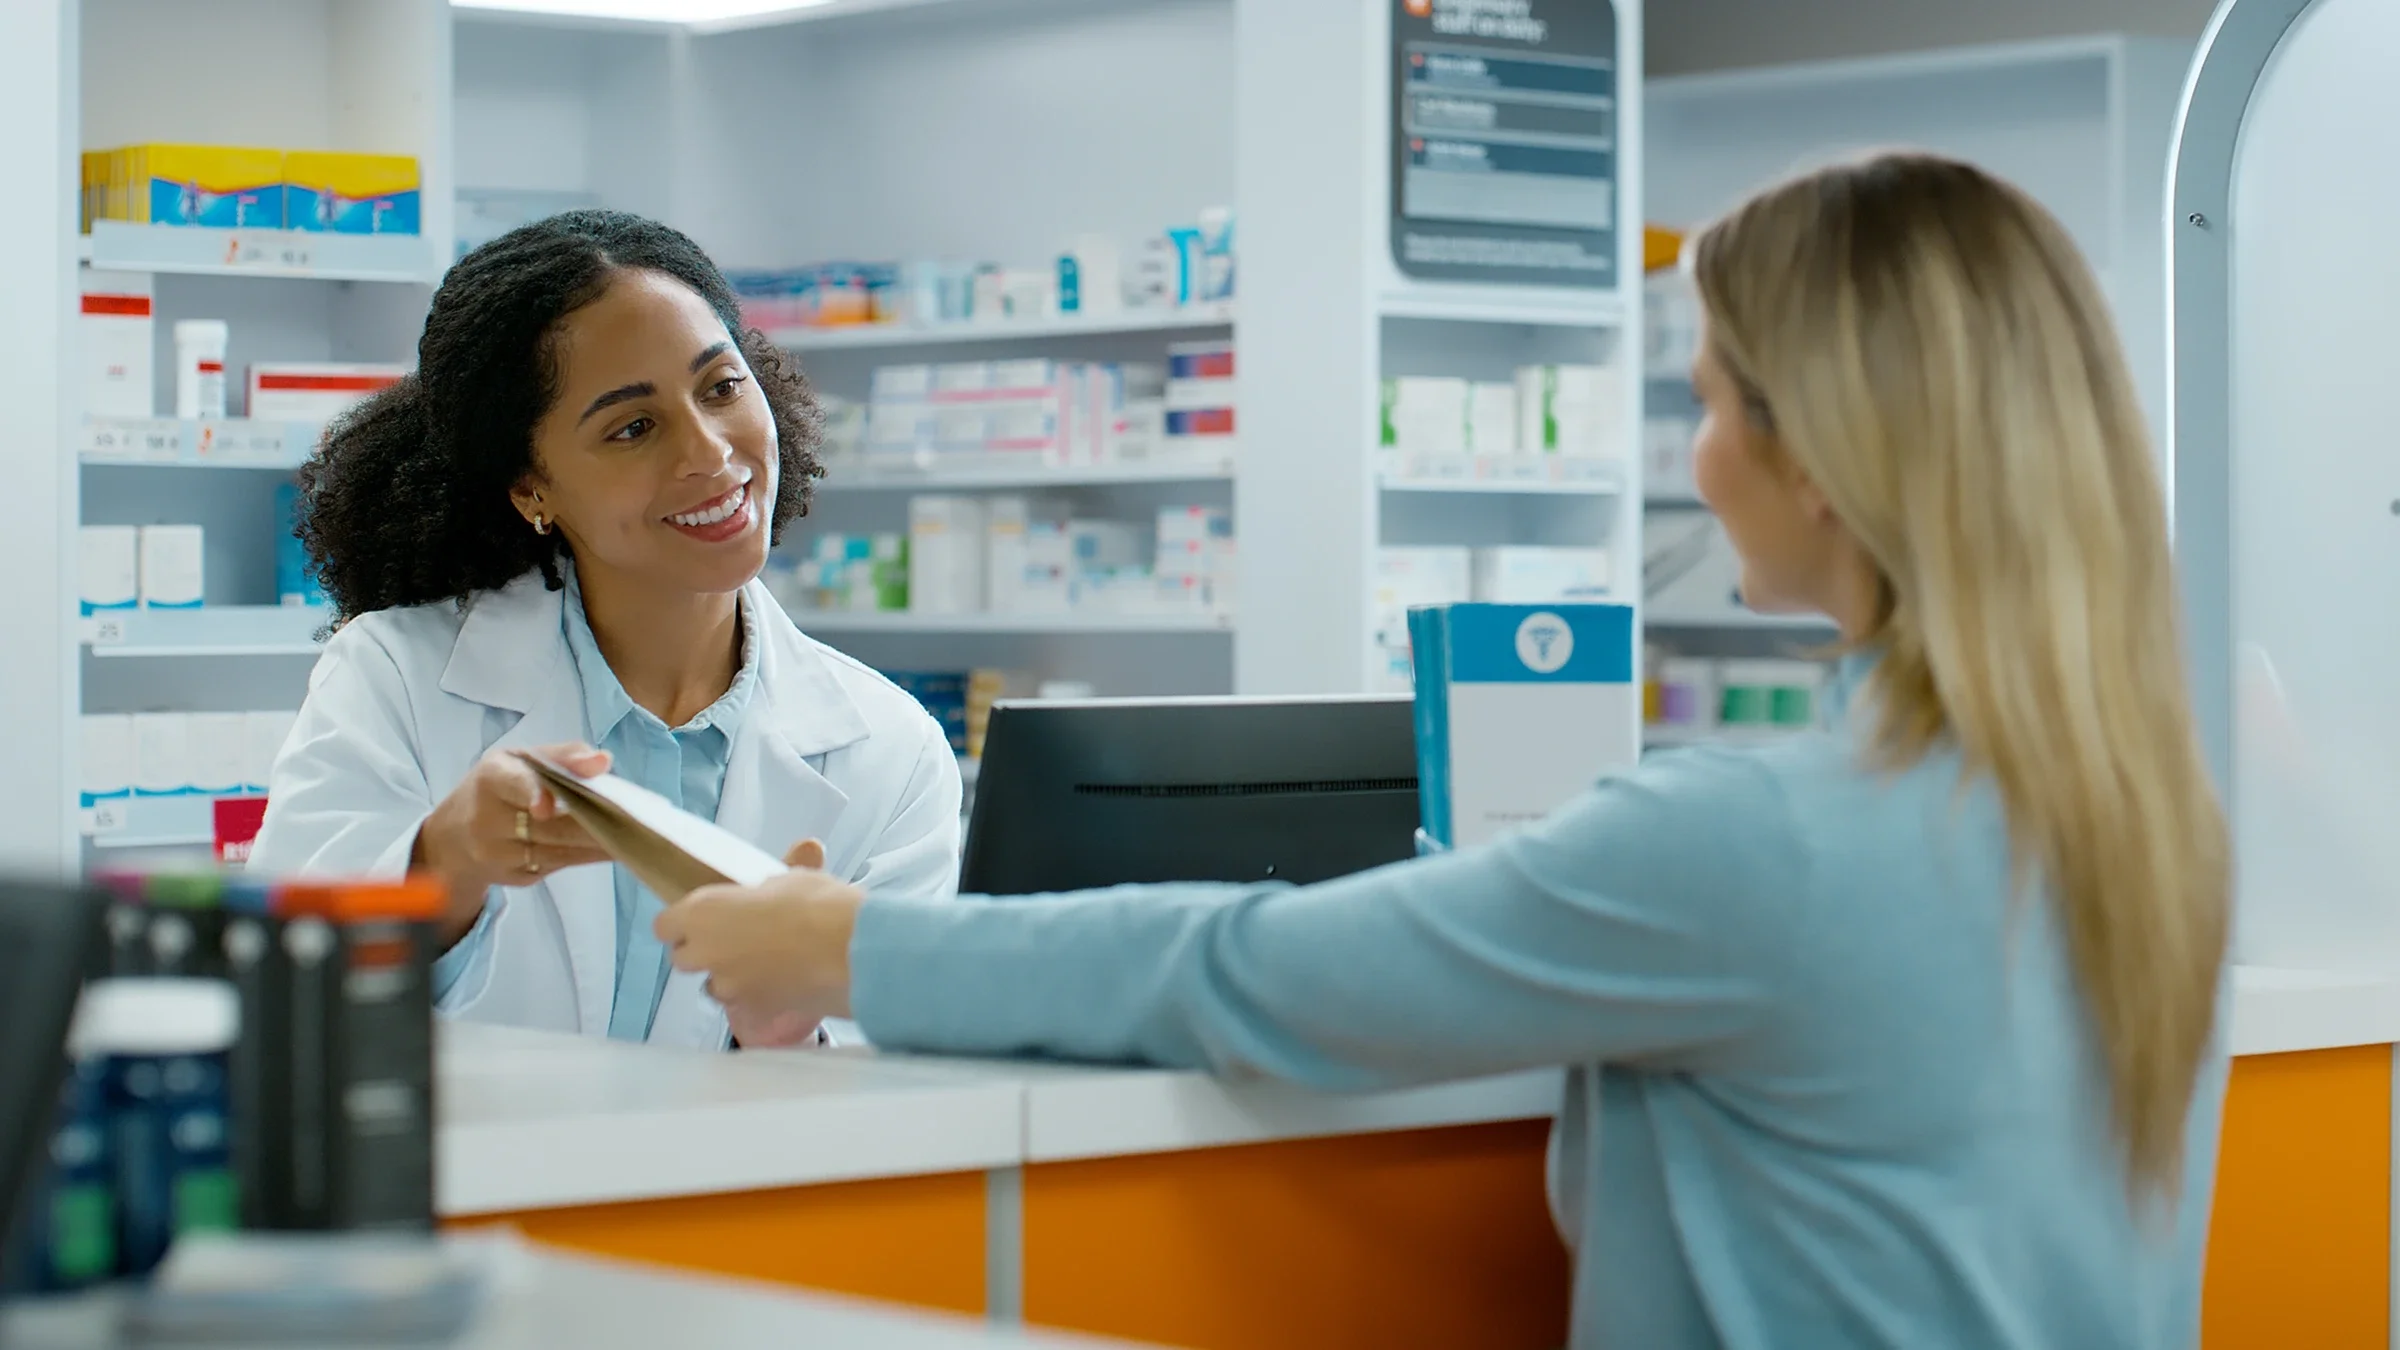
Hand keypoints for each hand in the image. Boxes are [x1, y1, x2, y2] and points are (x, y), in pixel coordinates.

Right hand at [413, 744, 614, 943]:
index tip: (547, 806)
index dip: (531, 793)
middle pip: (549, 825)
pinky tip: (613, 849)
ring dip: (599, 844)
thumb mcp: (520, 760)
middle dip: (593, 822)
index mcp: (491, 778)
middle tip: (631, 817)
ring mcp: (499, 854)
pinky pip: (558, 866)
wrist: (454, 838)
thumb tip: (602, 761)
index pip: (512, 784)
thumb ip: (563, 756)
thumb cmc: (498, 788)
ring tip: (634, 834)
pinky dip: (588, 857)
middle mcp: (488, 819)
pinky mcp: (515, 877)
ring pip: (559, 850)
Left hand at [657, 838, 862, 1036]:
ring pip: (715, 985)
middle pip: (685, 958)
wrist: (852, 952)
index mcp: (704, 911)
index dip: (682, 923)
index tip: (704, 918)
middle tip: (738, 939)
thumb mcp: (791, 879)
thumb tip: (765, 889)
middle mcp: (706, 952)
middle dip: (705, 951)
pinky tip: (784, 983)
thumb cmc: (819, 904)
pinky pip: (745, 1004)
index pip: (664, 926)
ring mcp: (727, 987)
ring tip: (766, 964)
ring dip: (731, 976)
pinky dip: (758, 996)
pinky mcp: (752, 1012)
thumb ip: (764, 888)